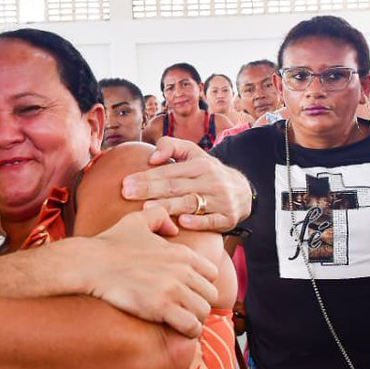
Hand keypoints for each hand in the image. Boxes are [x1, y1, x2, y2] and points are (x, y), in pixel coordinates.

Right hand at [84, 204, 218, 337]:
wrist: (89, 263)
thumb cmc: (109, 244)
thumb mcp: (136, 220)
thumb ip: (159, 216)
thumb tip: (174, 229)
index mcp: (181, 252)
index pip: (211, 274)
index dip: (201, 285)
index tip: (188, 292)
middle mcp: (182, 269)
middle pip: (210, 295)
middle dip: (199, 304)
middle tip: (184, 311)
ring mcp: (173, 288)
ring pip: (203, 312)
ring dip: (194, 319)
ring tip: (180, 322)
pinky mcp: (161, 307)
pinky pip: (191, 326)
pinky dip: (188, 331)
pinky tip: (176, 330)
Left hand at [121, 137, 252, 231]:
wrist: (243, 191)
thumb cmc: (207, 172)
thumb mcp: (194, 154)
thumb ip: (171, 146)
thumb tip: (152, 157)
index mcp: (201, 165)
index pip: (169, 171)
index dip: (147, 176)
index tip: (126, 182)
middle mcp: (211, 181)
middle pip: (176, 186)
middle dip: (150, 189)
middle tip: (127, 193)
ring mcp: (221, 200)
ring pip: (191, 203)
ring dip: (169, 206)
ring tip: (147, 207)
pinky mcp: (228, 218)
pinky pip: (212, 221)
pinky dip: (197, 222)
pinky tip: (181, 222)